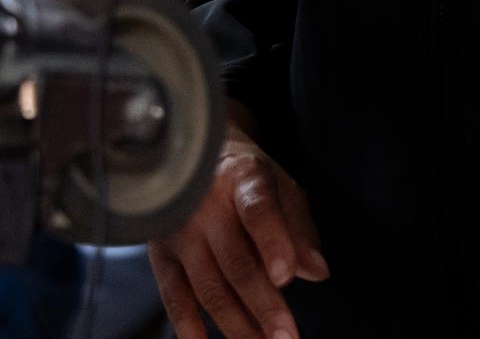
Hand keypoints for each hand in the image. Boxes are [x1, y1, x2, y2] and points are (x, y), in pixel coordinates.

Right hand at [148, 108, 327, 338]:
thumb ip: (299, 229)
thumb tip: (318, 272)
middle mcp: (206, 203)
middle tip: (287, 337)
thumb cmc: (248, 180)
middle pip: (236, 261)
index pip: (258, 209)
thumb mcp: (282, 188)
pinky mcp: (161, 253)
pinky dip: (187, 324)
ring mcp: (180, 230)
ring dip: (236, 324)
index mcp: (243, 177)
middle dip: (264, 305)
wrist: (194, 159)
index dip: (272, 242)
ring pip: (208, 285)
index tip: (286, 277)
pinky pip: (173, 294)